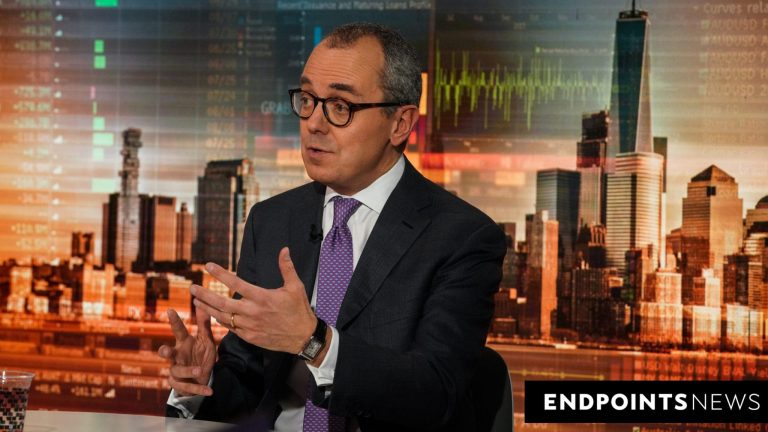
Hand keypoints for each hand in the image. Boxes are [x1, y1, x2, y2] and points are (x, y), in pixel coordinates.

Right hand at [157, 307, 215, 396]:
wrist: (201, 378)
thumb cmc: (200, 355)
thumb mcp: (205, 340)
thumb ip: (204, 325)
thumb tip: (203, 306)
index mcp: (183, 343)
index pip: (178, 330)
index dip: (174, 321)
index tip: (170, 310)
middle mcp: (177, 356)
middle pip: (167, 353)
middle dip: (165, 351)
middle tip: (166, 350)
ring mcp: (176, 371)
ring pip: (177, 370)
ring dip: (187, 370)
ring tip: (199, 370)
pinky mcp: (179, 385)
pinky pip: (188, 387)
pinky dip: (199, 389)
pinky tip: (210, 391)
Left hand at [191, 247, 315, 354]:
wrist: (303, 337)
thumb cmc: (299, 310)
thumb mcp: (296, 287)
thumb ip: (287, 267)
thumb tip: (284, 249)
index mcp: (262, 297)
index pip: (236, 283)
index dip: (220, 273)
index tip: (208, 266)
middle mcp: (252, 312)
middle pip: (222, 302)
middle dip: (205, 294)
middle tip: (192, 287)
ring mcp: (249, 326)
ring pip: (223, 317)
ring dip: (208, 308)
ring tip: (196, 300)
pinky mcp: (250, 337)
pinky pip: (230, 328)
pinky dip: (220, 320)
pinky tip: (213, 315)